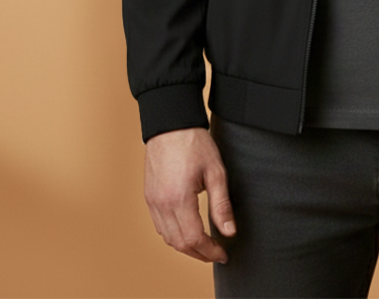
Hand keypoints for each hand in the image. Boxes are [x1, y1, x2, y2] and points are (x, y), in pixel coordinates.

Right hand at [144, 126, 235, 262]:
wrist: (170, 124)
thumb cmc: (194, 143)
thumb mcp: (216, 171)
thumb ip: (222, 204)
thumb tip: (229, 231)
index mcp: (179, 199)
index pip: (194, 239)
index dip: (210, 251)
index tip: (223, 254)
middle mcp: (162, 204)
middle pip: (179, 244)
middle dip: (199, 253)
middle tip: (216, 253)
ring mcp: (152, 201)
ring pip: (167, 238)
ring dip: (186, 247)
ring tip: (204, 245)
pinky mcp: (149, 196)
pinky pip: (159, 226)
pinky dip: (173, 235)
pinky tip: (187, 231)